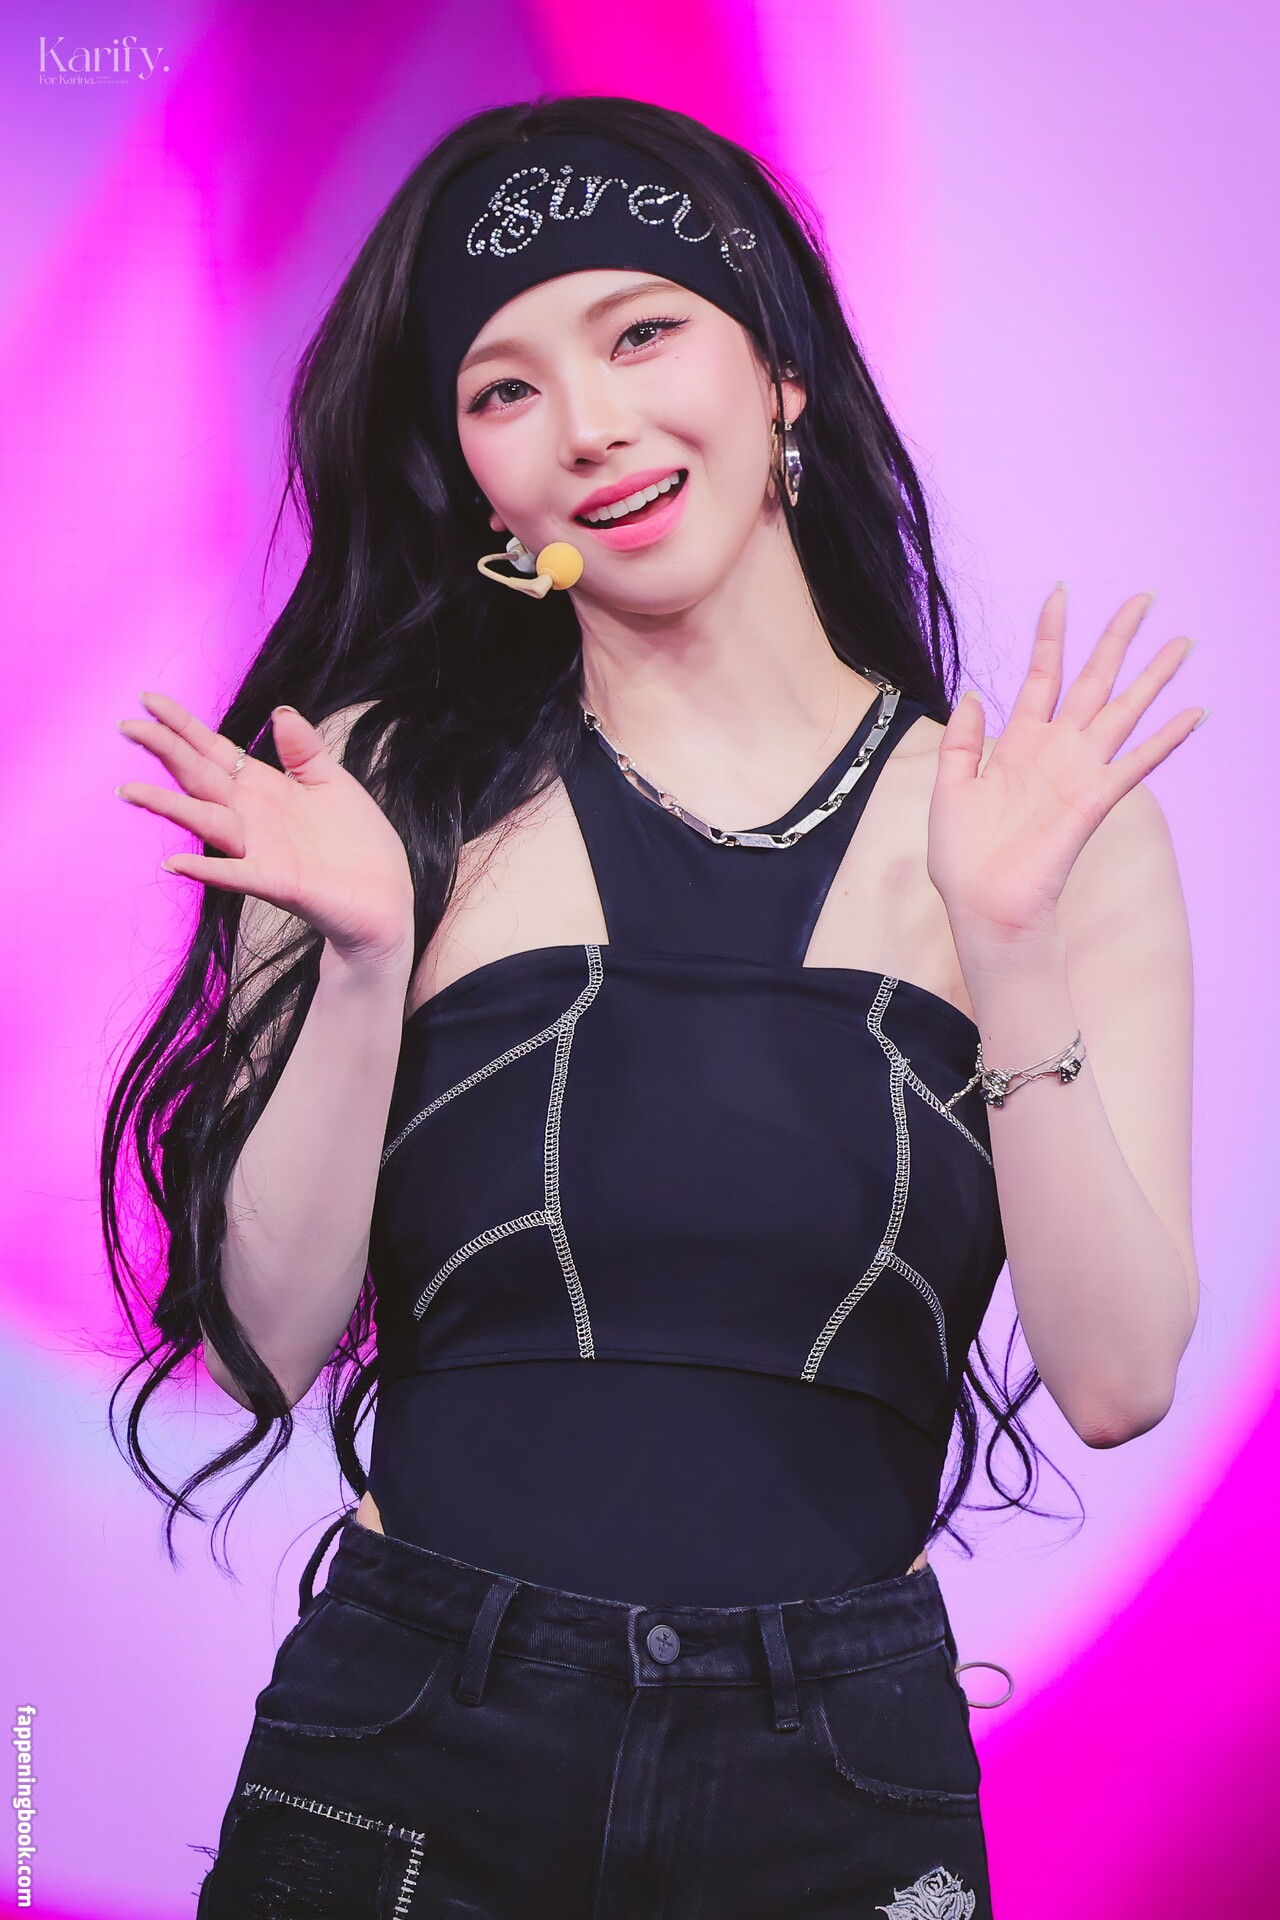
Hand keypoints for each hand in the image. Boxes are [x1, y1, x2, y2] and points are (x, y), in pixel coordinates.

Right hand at [116, 694, 415, 968]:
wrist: (384, 896)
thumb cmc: (358, 841)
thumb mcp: (333, 782)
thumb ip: (304, 750)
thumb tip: (280, 711)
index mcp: (265, 788)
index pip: (214, 751)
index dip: (183, 726)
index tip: (148, 700)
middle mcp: (253, 816)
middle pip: (200, 778)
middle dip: (166, 751)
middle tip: (126, 727)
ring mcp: (261, 850)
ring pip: (206, 822)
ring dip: (169, 807)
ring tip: (131, 791)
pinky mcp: (278, 882)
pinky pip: (235, 874)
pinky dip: (207, 869)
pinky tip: (176, 864)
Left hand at [927, 585, 1203, 946]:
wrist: (981, 905)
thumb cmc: (963, 856)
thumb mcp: (947, 787)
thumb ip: (962, 741)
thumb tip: (973, 694)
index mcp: (1018, 742)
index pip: (1040, 675)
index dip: (1051, 635)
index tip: (1060, 593)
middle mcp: (1055, 749)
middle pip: (1093, 680)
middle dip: (1116, 639)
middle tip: (1143, 598)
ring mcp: (1078, 772)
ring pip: (1123, 710)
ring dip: (1153, 677)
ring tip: (1182, 642)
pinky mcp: (1093, 801)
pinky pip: (1136, 762)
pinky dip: (1166, 738)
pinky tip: (1194, 713)